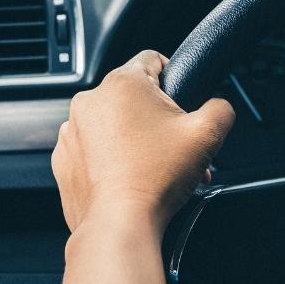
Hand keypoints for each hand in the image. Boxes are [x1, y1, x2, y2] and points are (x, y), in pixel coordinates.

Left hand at [52, 50, 234, 283]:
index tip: (181, 101)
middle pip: (133, 98)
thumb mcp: (207, 135)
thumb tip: (219, 106)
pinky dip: (109, 159)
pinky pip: (91, 149)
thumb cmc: (156, 179)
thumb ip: (221, 108)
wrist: (119, 224)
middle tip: (175, 147)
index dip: (174, 77)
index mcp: (122, 83)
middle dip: (157, 119)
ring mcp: (71, 130)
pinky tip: (129, 178)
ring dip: (133, 140)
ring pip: (111, 124)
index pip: (153, 59)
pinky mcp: (63, 159)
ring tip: (155, 168)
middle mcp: (90, 100)